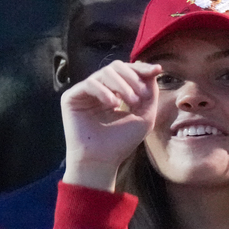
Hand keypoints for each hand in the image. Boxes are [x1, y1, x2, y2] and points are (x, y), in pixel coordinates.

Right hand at [61, 60, 160, 191]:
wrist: (101, 161)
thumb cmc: (121, 143)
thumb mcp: (145, 116)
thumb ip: (150, 92)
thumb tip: (151, 70)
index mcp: (113, 93)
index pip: (126, 72)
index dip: (141, 68)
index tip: (157, 70)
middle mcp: (97, 90)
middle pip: (116, 67)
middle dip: (132, 78)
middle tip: (140, 97)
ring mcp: (84, 93)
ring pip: (105, 72)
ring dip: (122, 85)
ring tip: (131, 102)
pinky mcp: (71, 98)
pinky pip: (90, 83)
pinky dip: (104, 91)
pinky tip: (113, 105)